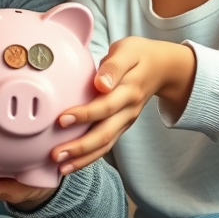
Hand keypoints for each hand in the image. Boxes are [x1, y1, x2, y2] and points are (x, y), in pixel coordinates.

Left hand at [51, 36, 195, 174]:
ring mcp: (126, 121)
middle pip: (105, 133)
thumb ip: (114, 66)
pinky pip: (106, 145)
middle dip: (80, 147)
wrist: (163, 67)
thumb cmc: (138, 55)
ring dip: (83, 158)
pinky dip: (89, 157)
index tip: (62, 119)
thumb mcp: (128, 50)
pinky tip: (72, 164)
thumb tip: (101, 84)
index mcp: (129, 90)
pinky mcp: (122, 126)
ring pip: (106, 145)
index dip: (84, 114)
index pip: (105, 106)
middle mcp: (128, 110)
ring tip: (61, 167)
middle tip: (56, 154)